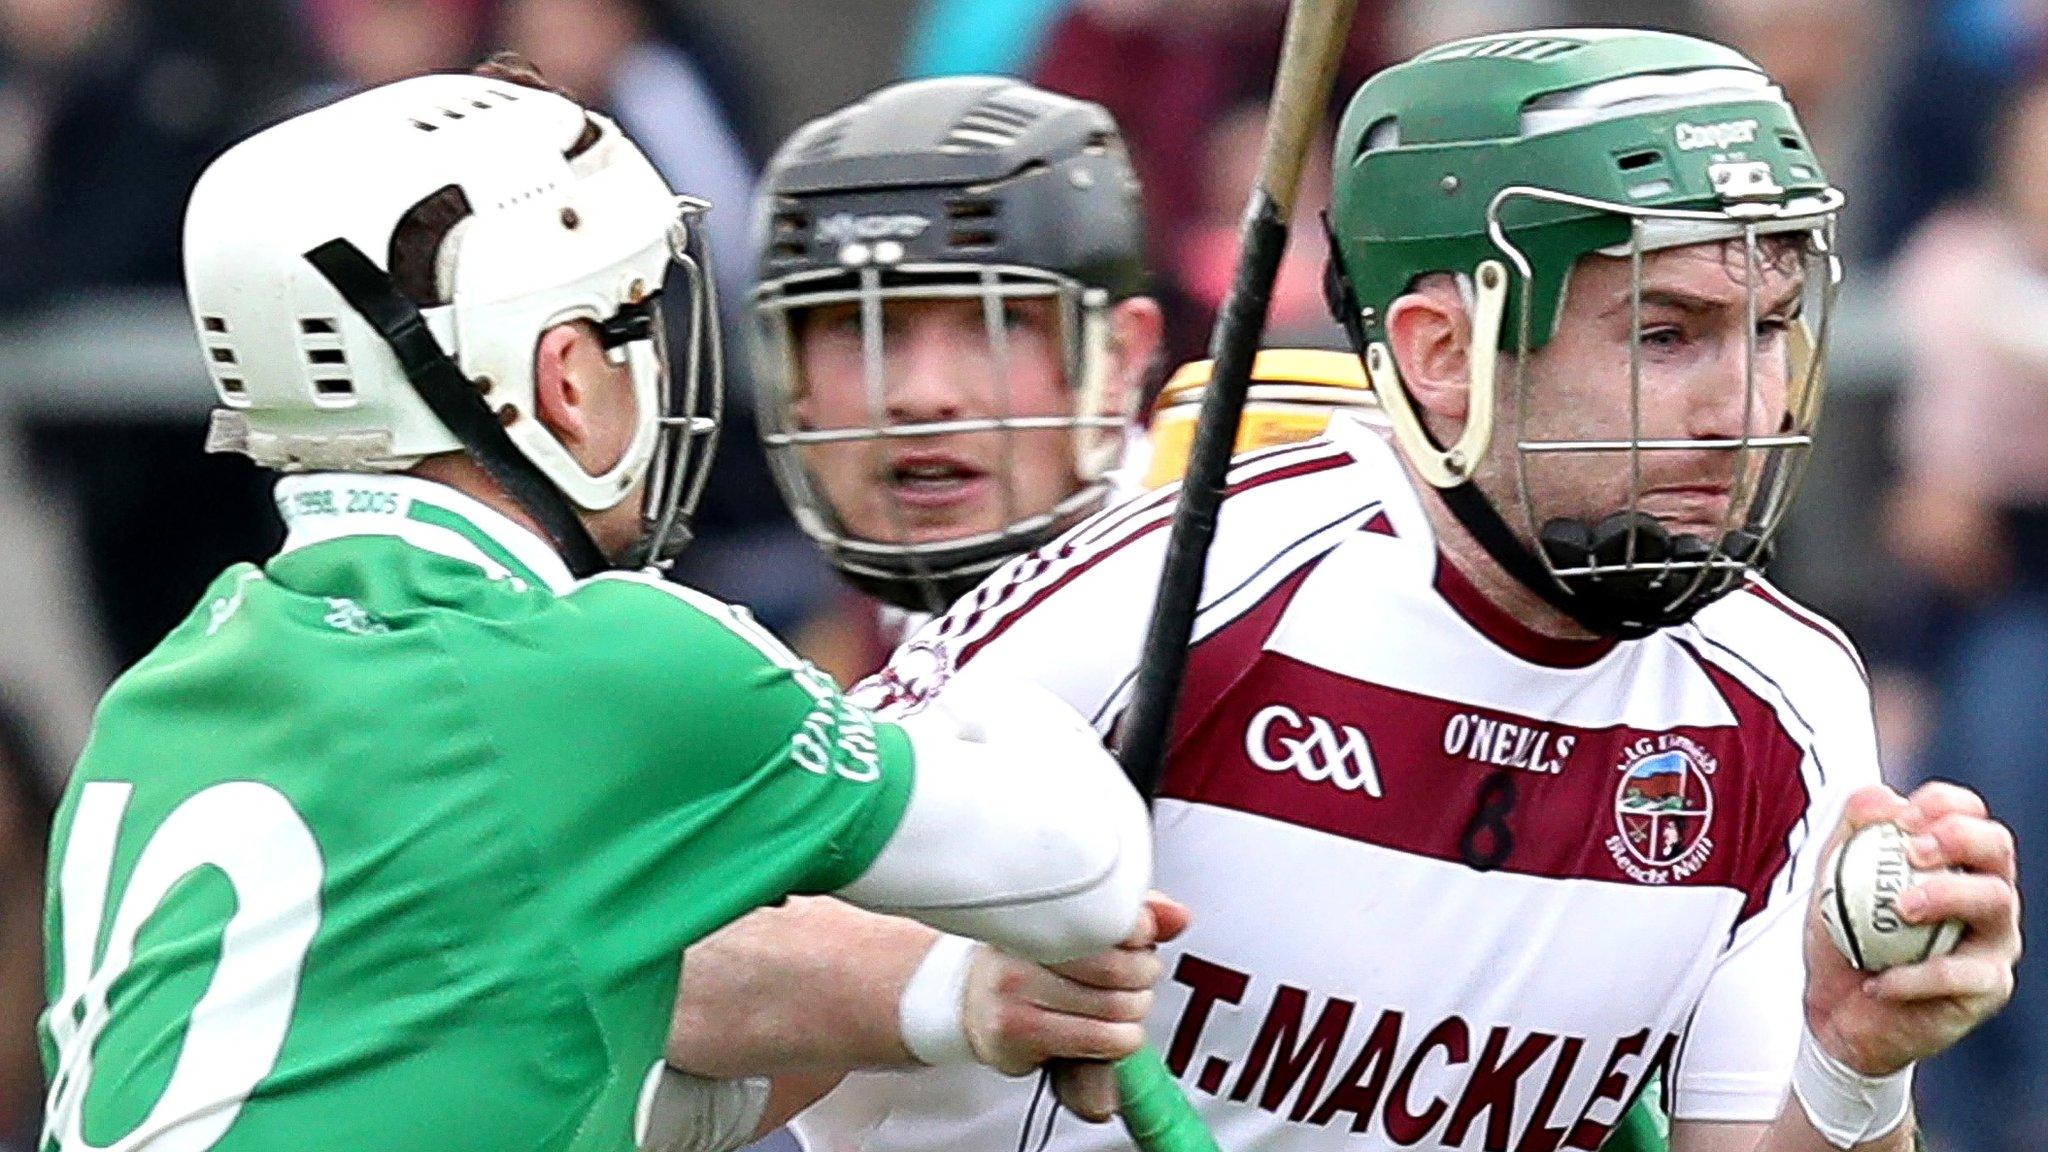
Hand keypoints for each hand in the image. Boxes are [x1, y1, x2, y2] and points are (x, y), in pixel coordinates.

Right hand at [962, 893, 1190, 1117]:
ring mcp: (1013, 988)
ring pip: (1115, 1005)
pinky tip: (1109, 1031)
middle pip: (1118, 966)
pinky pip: (1101, 1039)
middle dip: (1142, 976)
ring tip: (1120, 1005)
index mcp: (1037, 908)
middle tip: (1134, 977)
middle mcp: (1019, 944)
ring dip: (1134, 1012)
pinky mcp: (1017, 1030)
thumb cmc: (1033, 962)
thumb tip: (1176, 916)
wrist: (972, 1003)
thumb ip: (1131, 916)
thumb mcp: (1079, 928)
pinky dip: (1122, 1039)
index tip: (1138, 941)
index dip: (1139, 934)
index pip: (1109, 916)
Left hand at [1803, 782, 2020, 1074]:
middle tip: (1912, 851)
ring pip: (1996, 900)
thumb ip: (1853, 830)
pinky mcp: (1988, 987)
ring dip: (1946, 894)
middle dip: (1959, 836)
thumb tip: (1884, 798)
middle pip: (1998, 846)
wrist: (1837, 1011)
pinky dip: (1915, 975)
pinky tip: (1878, 982)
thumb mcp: (1832, 875)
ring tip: (1899, 908)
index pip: (1968, 812)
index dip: (1942, 804)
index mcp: (1952, 859)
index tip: (1901, 818)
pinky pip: (1962, 973)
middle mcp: (1984, 893)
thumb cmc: (1845, 935)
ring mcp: (1993, 940)